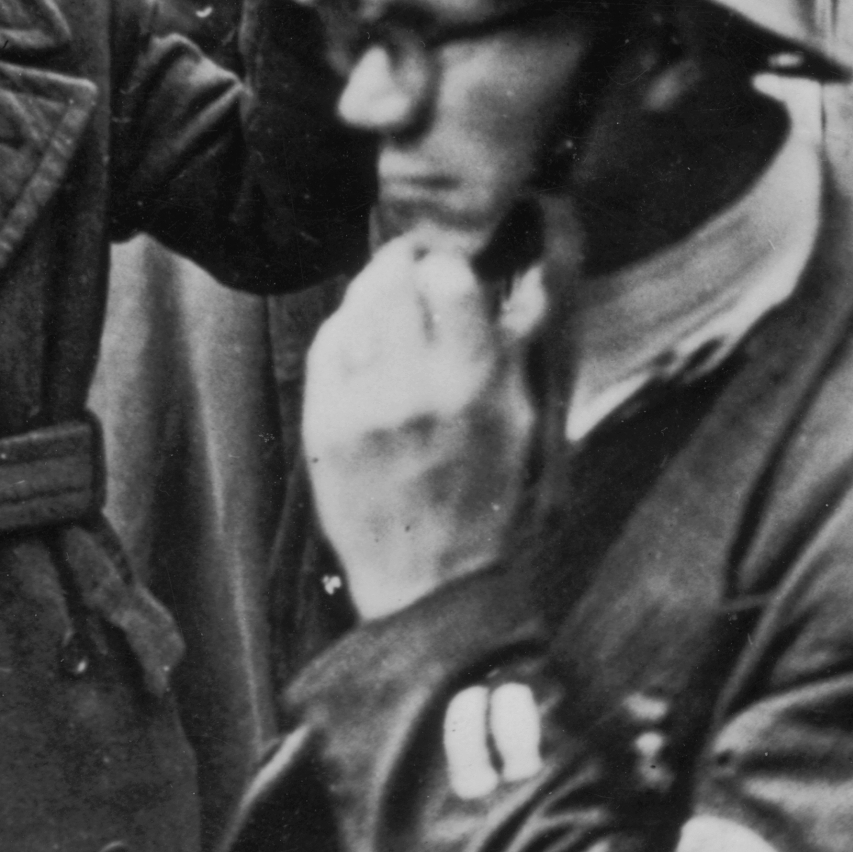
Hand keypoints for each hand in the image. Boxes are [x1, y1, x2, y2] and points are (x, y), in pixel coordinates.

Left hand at [301, 235, 543, 621]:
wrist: (433, 587)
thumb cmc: (495, 508)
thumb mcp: (528, 427)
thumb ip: (520, 351)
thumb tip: (528, 283)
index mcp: (476, 384)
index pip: (448, 277)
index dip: (450, 264)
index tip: (454, 268)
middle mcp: (414, 387)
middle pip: (392, 281)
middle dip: (406, 266)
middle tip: (416, 269)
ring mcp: (361, 407)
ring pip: (354, 307)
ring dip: (374, 293)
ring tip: (391, 302)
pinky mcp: (324, 427)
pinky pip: (328, 347)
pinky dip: (347, 330)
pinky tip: (366, 341)